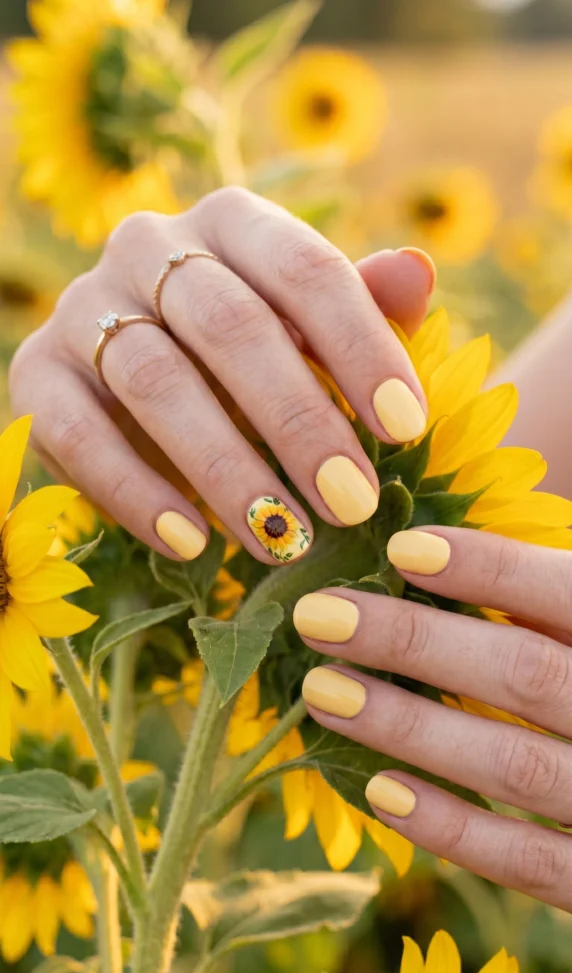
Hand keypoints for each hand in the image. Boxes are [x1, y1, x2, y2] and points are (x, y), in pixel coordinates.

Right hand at [9, 188, 433, 563]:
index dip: (360, 347)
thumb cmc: (252, 359)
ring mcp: (84, 306)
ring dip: (225, 467)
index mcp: (231, 222)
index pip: (303, 268)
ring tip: (283, 539)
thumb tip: (416, 272)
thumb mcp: (313, 335)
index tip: (406, 429)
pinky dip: (137, 493)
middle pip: (228, 323)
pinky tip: (194, 543)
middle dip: (297, 419)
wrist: (136, 388)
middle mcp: (150, 246)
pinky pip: (78, 433)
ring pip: (154, 379)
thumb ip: (365, 310)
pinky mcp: (35, 373)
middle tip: (352, 502)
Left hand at [295, 527, 571, 910]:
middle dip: (415, 642)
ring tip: (322, 692)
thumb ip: (557, 606)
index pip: (567, 593)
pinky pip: (532, 863)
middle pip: (524, 673)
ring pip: (515, 764)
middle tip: (319, 617)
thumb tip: (439, 558)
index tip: (400, 547)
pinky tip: (379, 792)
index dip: (488, 568)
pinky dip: (453, 828)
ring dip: (410, 728)